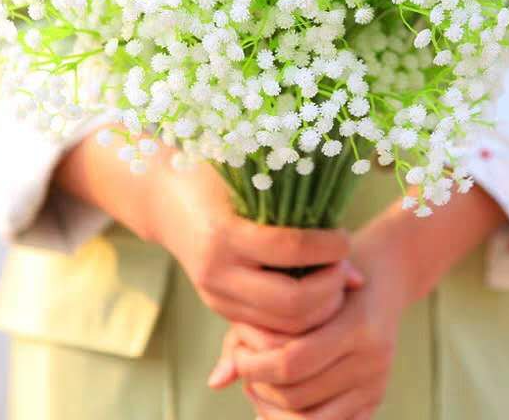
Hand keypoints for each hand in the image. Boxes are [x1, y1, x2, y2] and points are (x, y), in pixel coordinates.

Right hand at [152, 162, 363, 337]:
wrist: (164, 199)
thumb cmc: (213, 176)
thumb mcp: (249, 180)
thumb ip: (297, 207)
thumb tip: (340, 242)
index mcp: (224, 233)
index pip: (290, 250)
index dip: (328, 247)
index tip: (344, 238)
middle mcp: (217, 272)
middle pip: (291, 302)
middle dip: (329, 289)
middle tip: (344, 268)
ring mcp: (216, 296)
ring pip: (282, 326)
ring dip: (319, 310)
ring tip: (334, 282)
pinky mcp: (220, 308)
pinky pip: (267, 331)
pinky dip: (298, 323)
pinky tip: (314, 299)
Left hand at [212, 187, 505, 418]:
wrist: (385, 271)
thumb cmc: (330, 270)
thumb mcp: (298, 283)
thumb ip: (255, 330)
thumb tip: (216, 381)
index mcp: (356, 323)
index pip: (292, 360)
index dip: (254, 364)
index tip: (238, 352)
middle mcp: (372, 357)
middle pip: (297, 394)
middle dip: (261, 386)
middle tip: (244, 368)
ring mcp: (377, 380)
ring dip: (275, 408)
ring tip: (257, 383)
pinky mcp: (376, 397)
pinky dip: (298, 417)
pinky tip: (279, 396)